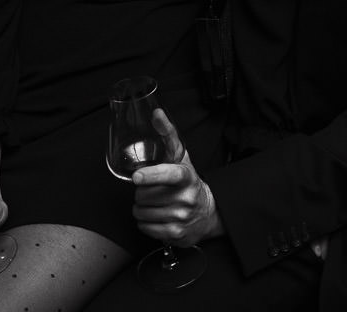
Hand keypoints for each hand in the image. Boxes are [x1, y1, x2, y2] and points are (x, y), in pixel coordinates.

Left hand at [130, 108, 223, 245]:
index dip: (152, 175)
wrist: (209, 212)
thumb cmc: (188, 181)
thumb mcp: (181, 157)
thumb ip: (167, 134)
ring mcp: (181, 217)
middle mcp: (186, 197)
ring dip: (141, 208)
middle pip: (145, 195)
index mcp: (186, 176)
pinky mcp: (176, 234)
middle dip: (142, 192)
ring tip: (153, 204)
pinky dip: (145, 223)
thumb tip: (156, 112)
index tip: (137, 177)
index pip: (169, 174)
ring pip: (142, 213)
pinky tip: (155, 217)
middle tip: (151, 190)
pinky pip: (145, 228)